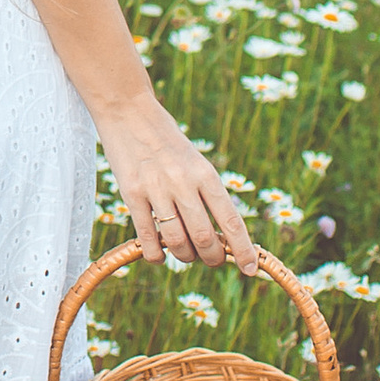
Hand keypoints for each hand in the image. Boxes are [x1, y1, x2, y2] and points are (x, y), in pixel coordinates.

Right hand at [99, 97, 258, 272]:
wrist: (129, 111)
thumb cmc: (167, 142)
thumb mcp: (195, 162)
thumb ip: (206, 194)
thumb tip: (219, 236)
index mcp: (205, 174)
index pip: (230, 220)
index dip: (243, 249)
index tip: (250, 269)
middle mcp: (183, 182)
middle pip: (204, 238)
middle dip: (212, 257)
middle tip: (211, 258)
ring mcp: (156, 189)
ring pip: (177, 242)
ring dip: (185, 257)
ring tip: (186, 254)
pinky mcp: (131, 194)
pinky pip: (147, 237)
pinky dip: (156, 255)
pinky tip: (159, 255)